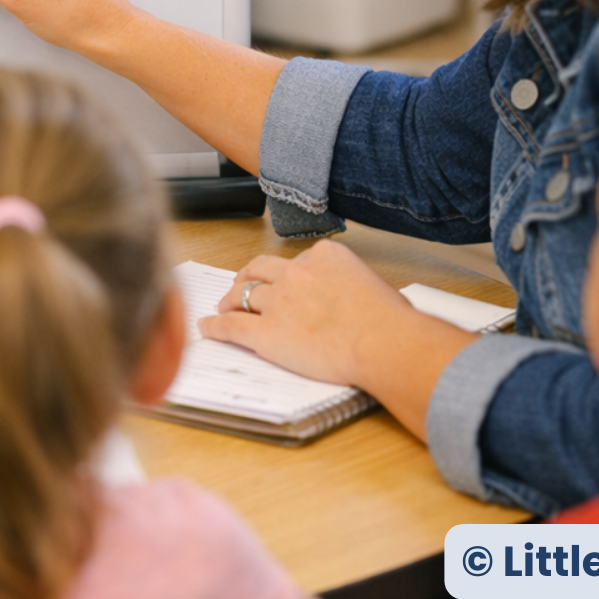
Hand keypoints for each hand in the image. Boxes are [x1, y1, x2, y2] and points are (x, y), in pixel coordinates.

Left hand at [198, 240, 408, 386]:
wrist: (382, 342)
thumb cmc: (389, 321)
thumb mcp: (375, 287)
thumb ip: (354, 286)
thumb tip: (357, 300)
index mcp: (325, 256)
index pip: (298, 260)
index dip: (288, 273)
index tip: (286, 281)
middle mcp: (296, 272)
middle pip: (262, 269)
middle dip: (249, 276)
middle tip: (241, 284)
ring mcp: (278, 300)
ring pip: (244, 294)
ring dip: (231, 300)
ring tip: (224, 306)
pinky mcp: (266, 332)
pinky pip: (231, 325)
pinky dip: (215, 326)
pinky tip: (208, 327)